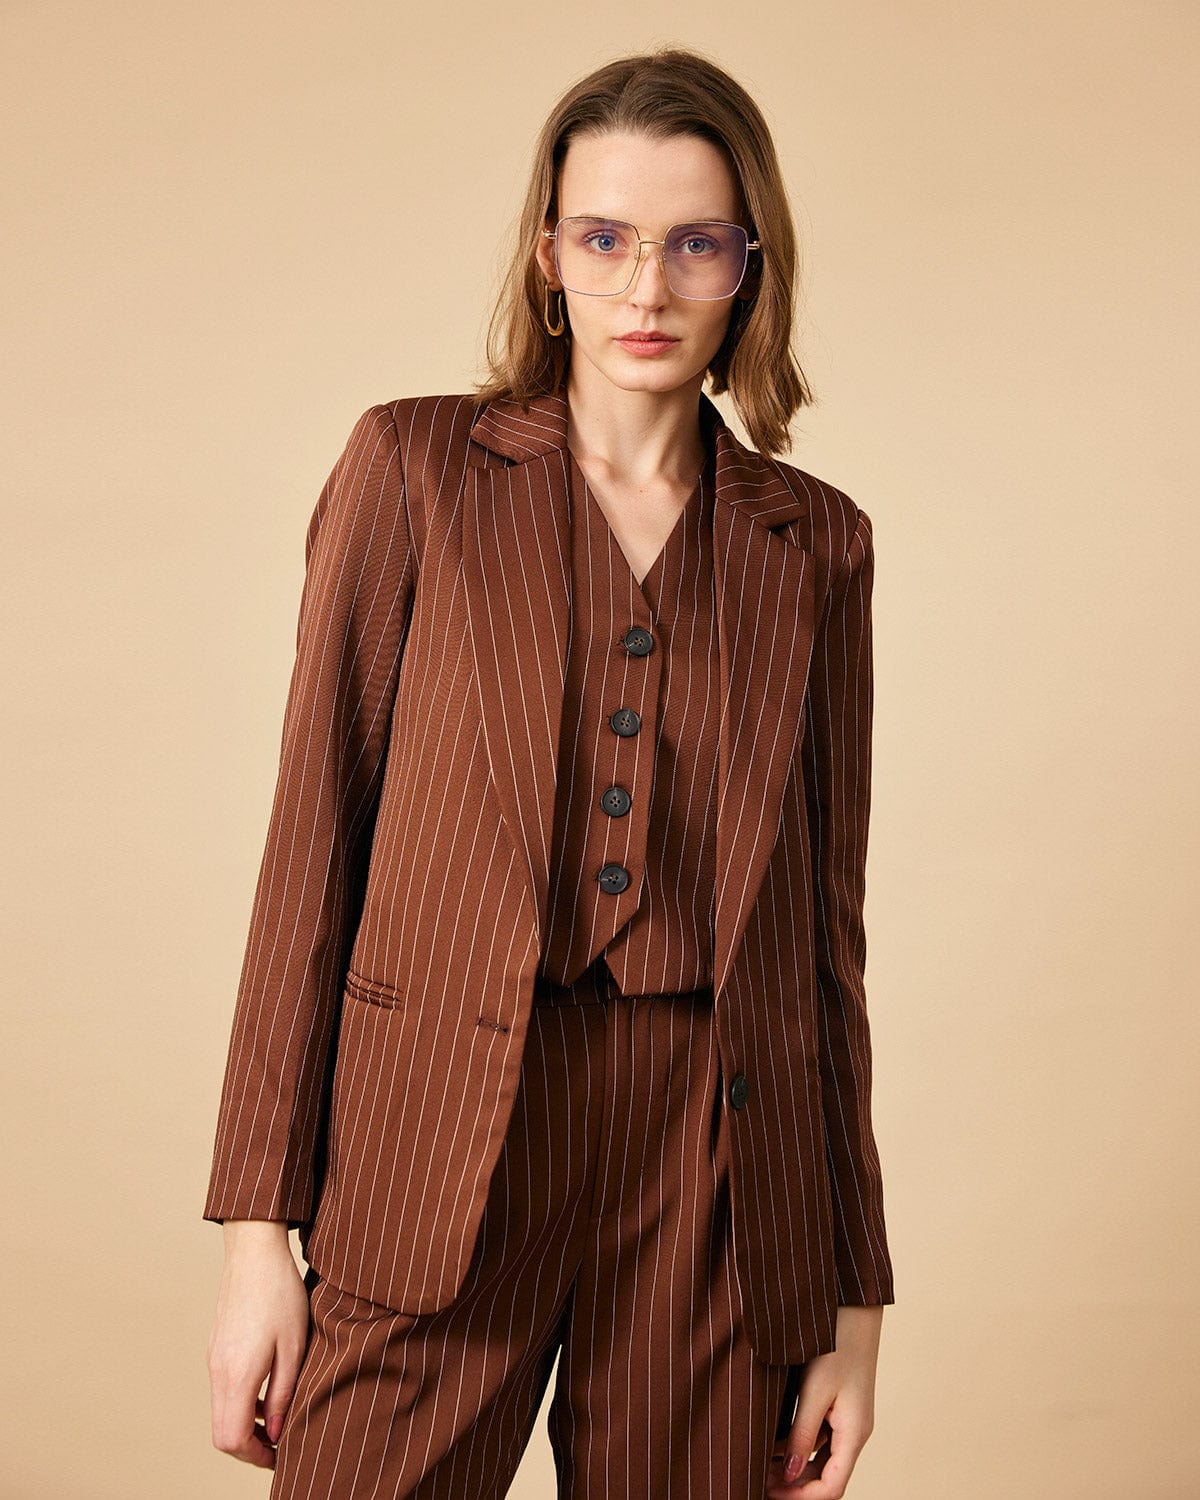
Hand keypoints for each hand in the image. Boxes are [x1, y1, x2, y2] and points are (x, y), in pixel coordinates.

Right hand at [207, 1221, 310, 1467]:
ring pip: (220, 1413)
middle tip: (281, 1444)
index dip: (257, 1456)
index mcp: (237, 1375)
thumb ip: (284, 1394)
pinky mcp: (216, 1348)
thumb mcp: (294, 1347)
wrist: (254, 1251)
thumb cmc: (280, 1294)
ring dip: (246, 1426)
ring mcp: (214, 1359)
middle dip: (250, 1447)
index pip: (233, 1439)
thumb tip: (278, 1433)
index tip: (281, 1455)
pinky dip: (241, 1404)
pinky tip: (268, 1392)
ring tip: (279, 1419)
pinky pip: (222, 1391)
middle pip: (222, 1433)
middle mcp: (218, 1372)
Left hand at [765, 1305, 882, 1497]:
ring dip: (793, 1467)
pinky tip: (773, 1440)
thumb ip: (802, 1434)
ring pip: (821, 1459)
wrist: (853, 1308)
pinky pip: (820, 1438)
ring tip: (760, 1461)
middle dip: (793, 1485)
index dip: (800, 1498)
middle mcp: (854, 1432)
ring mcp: (848, 1419)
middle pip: (826, 1477)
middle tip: (757, 1478)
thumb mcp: (814, 1390)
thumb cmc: (836, 1343)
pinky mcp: (840, 1406)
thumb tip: (791, 1475)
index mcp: (854, 1433)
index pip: (831, 1487)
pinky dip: (798, 1445)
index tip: (767, 1491)